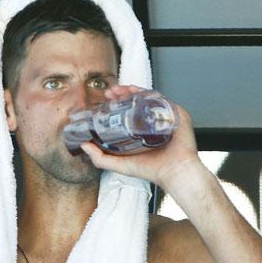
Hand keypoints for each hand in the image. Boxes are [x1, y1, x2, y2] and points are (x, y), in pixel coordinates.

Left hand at [80, 85, 201, 190]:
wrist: (173, 173)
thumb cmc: (152, 170)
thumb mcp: (119, 164)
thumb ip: (100, 158)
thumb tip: (83, 145)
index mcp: (142, 131)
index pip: (128, 111)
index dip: (116, 103)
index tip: (105, 99)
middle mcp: (154, 122)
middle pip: (137, 101)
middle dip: (122, 94)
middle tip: (110, 92)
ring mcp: (166, 116)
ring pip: (149, 97)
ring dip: (134, 90)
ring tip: (120, 90)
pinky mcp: (178, 114)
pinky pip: (163, 99)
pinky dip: (150, 94)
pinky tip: (138, 92)